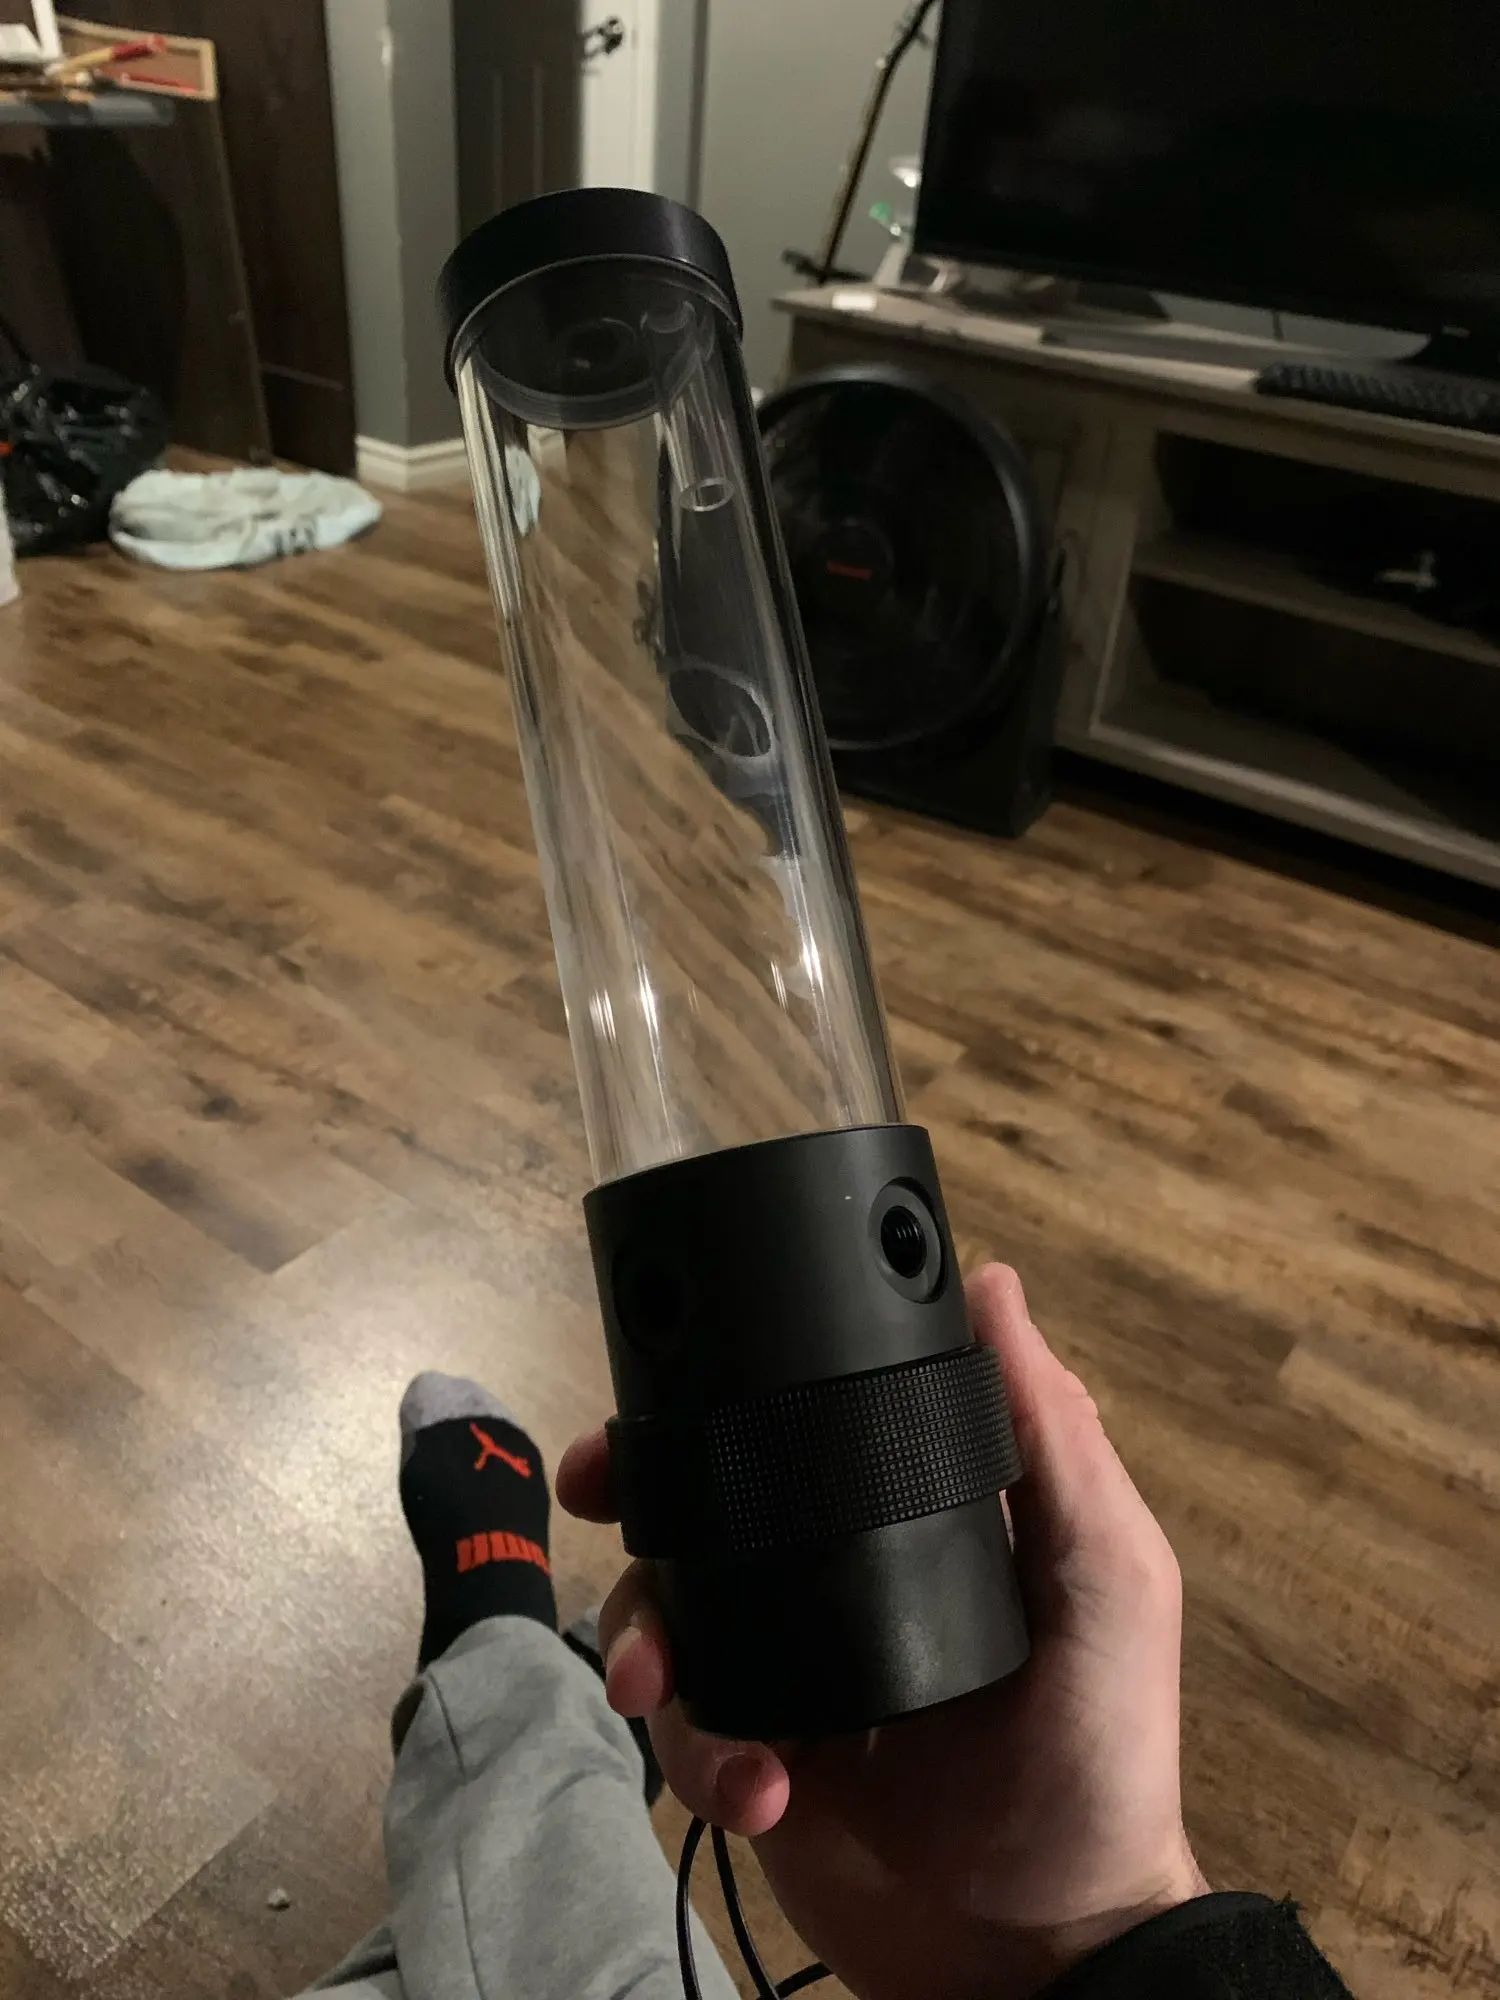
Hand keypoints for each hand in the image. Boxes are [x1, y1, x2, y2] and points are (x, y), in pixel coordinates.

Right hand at [557, 1265, 1208, 1999]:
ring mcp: (789, 1671)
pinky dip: (701, 1753)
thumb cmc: (1102, 1751)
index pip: (805, 1430)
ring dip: (646, 1635)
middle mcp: (838, 1580)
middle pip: (705, 1507)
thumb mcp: (1108, 1580)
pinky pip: (683, 1732)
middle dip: (637, 1492)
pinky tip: (760, 1787)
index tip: (675, 1368)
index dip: (735, 1393)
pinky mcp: (754, 1762)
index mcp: (911, 1521)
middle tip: (596, 1489)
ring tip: (663, 1687)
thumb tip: (994, 1287)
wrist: (1047, 1954)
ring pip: (667, 1612)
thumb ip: (1054, 1441)